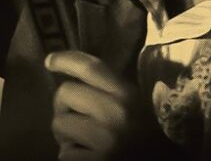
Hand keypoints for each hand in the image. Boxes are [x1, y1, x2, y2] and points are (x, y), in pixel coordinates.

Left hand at [45, 50, 167, 160]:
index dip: (65, 59)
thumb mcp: (132, 104)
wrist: (160, 160)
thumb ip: (108, 89)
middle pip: (64, 92)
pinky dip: (71, 156)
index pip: (90, 67)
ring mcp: (106, 139)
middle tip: (75, 120)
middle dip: (63, 107)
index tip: (50, 61)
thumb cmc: (142, 135)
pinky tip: (88, 157)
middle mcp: (117, 113)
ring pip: (59, 123)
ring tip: (83, 142)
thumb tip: (69, 75)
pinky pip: (64, 154)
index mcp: (127, 94)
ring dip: (65, 135)